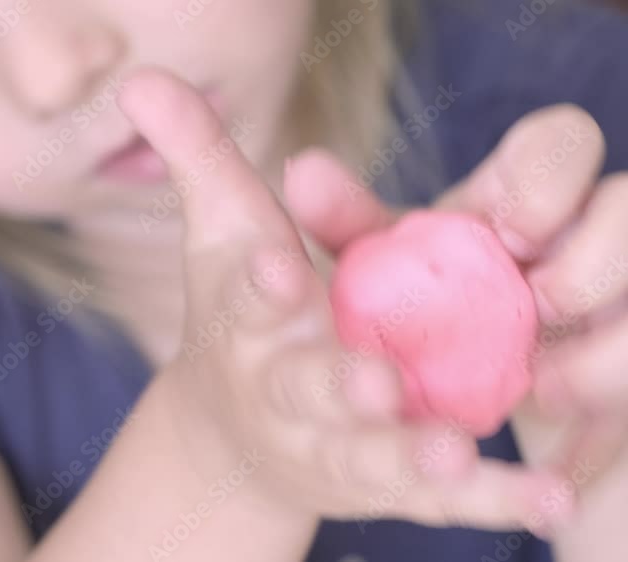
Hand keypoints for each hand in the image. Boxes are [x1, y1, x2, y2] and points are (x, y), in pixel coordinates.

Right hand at [117, 69, 567, 531]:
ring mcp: (334, 442)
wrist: (236, 434)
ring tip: (451, 451)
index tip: (276, 268)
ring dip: (407, 456)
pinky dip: (488, 500)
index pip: (245, 301)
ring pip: (367, 454)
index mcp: (247, 324)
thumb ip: (196, 153)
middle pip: (304, 387)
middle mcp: (283, 388)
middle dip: (333, 384)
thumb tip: (139, 77)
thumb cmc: (243, 311)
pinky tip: (541, 499)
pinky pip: (437, 497)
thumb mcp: (224, 229)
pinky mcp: (384, 482)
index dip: (258, 286)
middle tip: (370, 380)